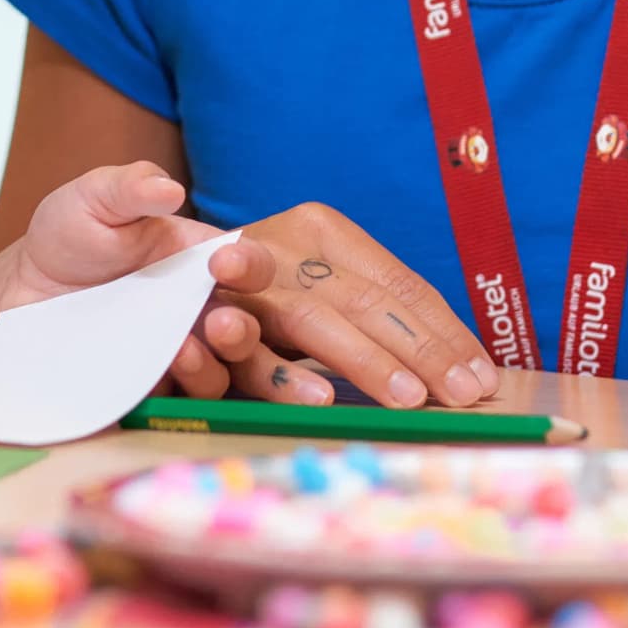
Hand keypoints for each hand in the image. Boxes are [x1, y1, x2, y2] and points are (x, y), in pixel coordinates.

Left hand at [0, 161, 292, 422]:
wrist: (18, 293)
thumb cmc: (68, 235)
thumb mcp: (95, 197)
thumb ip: (130, 187)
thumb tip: (169, 189)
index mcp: (199, 261)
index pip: (249, 267)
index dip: (250, 266)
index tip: (224, 263)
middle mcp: (199, 309)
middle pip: (252, 328)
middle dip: (247, 328)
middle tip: (219, 323)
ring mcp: (180, 352)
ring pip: (226, 370)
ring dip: (215, 363)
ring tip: (184, 350)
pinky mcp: (152, 387)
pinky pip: (182, 402)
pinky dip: (178, 388)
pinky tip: (160, 371)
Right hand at [208, 203, 503, 410]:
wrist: (145, 269)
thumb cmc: (258, 293)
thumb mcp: (318, 287)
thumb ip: (372, 316)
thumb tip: (461, 369)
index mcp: (323, 229)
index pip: (399, 284)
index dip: (444, 332)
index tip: (482, 377)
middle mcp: (285, 244)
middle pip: (366, 300)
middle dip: (419, 351)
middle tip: (460, 394)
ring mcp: (239, 277)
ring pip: (313, 320)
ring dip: (363, 359)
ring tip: (407, 397)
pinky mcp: (196, 314)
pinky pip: (246, 349)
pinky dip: (280, 372)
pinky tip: (318, 396)